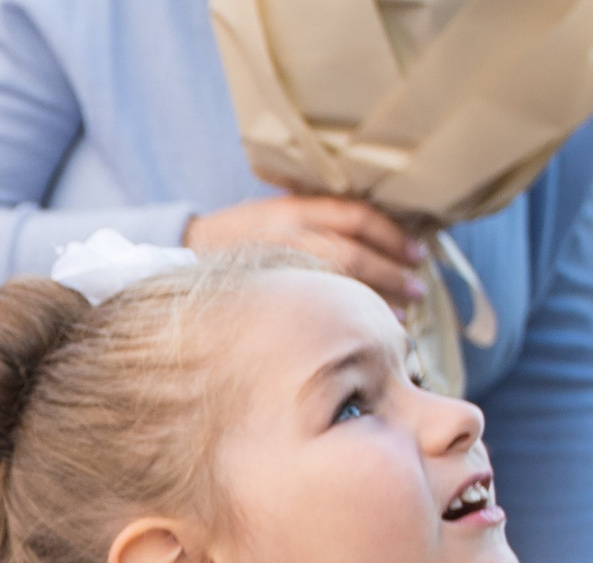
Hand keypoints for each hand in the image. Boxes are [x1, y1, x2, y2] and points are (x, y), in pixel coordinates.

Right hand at [183, 195, 426, 310]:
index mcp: (290, 208)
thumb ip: (310, 222)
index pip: (352, 215)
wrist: (173, 259)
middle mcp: (283, 232)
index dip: (390, 233)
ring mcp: (271, 264)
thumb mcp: (270, 218)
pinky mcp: (263, 293)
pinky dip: (347, 313)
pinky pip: (315, 304)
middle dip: (391, 268)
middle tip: (419, 287)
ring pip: (337, 276)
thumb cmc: (233, 243)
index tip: (417, 251)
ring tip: (405, 312)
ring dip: (377, 295)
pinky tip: (366, 326)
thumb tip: (368, 235)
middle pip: (351, 248)